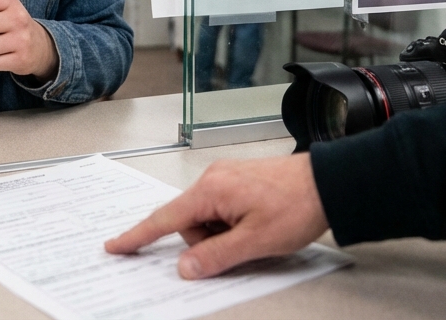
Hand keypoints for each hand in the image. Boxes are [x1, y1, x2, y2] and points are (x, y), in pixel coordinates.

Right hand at [104, 153, 327, 278]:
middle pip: (189, 223)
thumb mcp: (255, 242)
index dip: (138, 236)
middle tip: (240, 248)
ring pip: (207, 219)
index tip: (116, 246)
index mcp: (211, 191)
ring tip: (257, 234)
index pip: (165, 219)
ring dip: (223, 235)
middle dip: (206, 243)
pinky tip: (256, 226)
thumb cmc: (297, 205)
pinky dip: (231, 225)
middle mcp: (213, 179)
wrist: (329, 182)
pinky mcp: (238, 181)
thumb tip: (184, 268)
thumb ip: (215, 256)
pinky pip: (221, 209)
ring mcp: (226, 178)